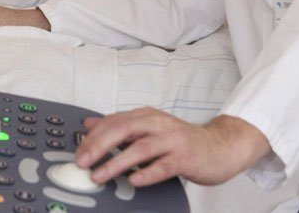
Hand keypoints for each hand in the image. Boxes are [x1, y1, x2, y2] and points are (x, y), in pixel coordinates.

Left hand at [75, 110, 269, 187]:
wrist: (220, 146)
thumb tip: (90, 125)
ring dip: (116, 162)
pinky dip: (147, 174)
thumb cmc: (181, 141)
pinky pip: (163, 166)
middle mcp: (158, 124)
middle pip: (123, 130)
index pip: (114, 121)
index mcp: (147, 116)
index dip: (94, 136)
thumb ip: (121, 126)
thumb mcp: (149, 129)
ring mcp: (173, 140)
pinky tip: (134, 181)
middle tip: (82, 161)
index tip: (79, 151)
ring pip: (140, 148)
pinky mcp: (186, 157)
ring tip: (100, 175)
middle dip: (99, 146)